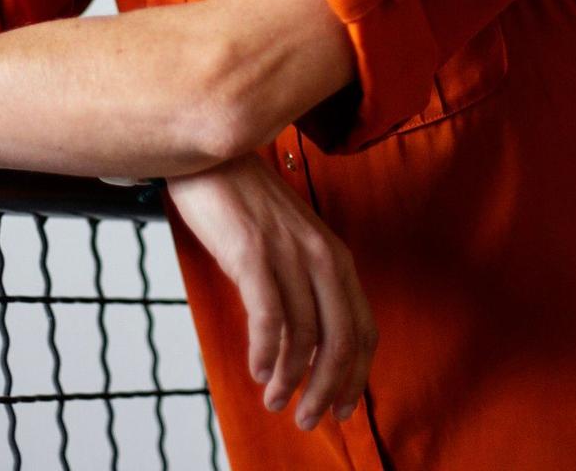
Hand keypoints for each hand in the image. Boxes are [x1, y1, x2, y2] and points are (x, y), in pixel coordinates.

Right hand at [165, 151, 376, 433]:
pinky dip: (265, 352)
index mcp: (335, 255)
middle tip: (308, 420)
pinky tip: (257, 370)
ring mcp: (288, 253)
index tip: (344, 408)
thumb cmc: (245, 203)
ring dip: (290, 379)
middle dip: (328, 390)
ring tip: (274, 401)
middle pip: (341, 339)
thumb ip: (304, 282)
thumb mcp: (290, 242)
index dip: (357, 375)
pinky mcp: (252, 252)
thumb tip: (305, 344)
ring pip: (304, 335)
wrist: (211, 155)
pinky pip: (268, 316)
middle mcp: (320, 255)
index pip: (363, 328)